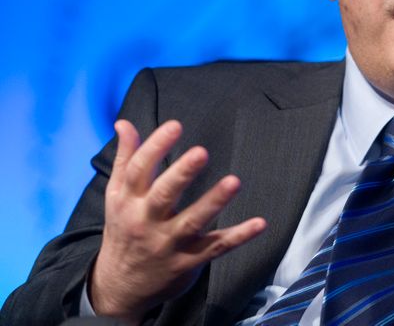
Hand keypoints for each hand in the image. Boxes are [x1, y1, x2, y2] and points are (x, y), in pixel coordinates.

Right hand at [90, 120, 266, 324]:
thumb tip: (123, 123)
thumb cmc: (123, 230)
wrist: (119, 288)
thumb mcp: (117, 196)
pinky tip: (260, 223)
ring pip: (193, 221)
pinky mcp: (189, 261)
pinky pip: (217, 247)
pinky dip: (239, 236)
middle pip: (164, 195)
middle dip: (182, 174)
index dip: (155, 146)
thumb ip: (126, 158)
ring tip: (234, 181)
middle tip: (202, 152)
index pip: (139, 170)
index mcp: (128, 201)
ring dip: (214, 202)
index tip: (175, 126)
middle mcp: (147, 221)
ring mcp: (169, 243)